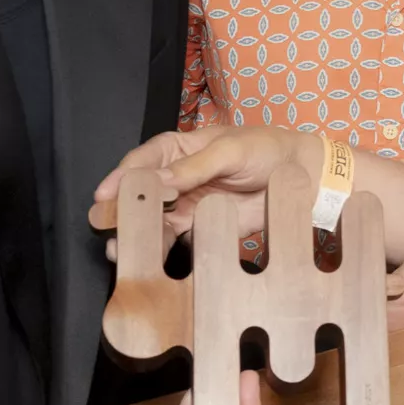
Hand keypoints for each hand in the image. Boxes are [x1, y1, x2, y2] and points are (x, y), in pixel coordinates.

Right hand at [91, 128, 295, 261]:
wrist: (300, 176)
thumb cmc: (266, 150)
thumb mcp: (230, 151)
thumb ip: (194, 167)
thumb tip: (157, 180)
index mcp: (177, 148)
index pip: (141, 161)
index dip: (121, 177)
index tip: (103, 194)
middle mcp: (174, 176)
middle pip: (139, 193)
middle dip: (121, 209)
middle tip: (104, 225)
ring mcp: (184, 204)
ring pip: (151, 219)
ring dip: (135, 232)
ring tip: (118, 248)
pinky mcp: (198, 227)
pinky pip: (172, 238)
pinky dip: (158, 247)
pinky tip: (146, 256)